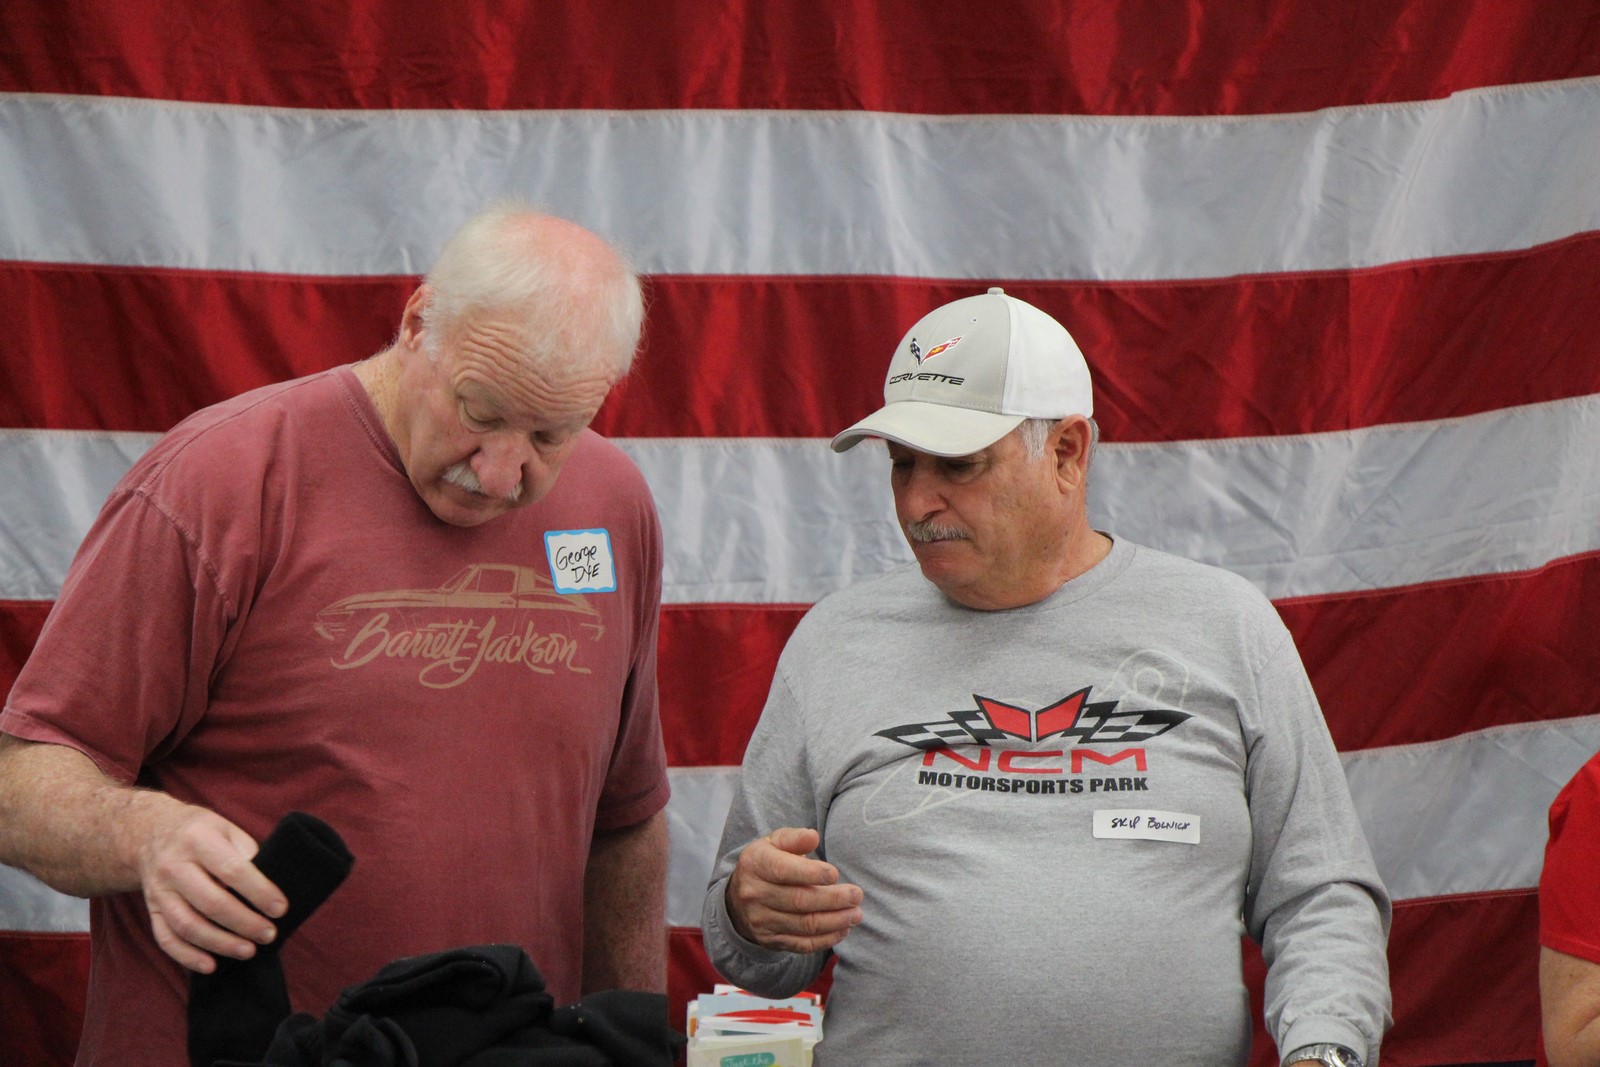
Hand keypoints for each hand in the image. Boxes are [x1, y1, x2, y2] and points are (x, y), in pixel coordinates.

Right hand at [129, 795, 287, 972]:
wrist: (150, 833)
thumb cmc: (201, 832)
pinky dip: (187, 956)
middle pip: (210, 902)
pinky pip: (166, 938)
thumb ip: (246, 853)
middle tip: (269, 935)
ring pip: (188, 925)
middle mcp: (174, 865)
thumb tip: (271, 887)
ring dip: (220, 943)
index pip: (232, 870)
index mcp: (198, 839)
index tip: (281, 910)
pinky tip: (211, 965)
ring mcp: (159, 890)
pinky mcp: (151, 909)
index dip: (259, 892)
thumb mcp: (225, 828)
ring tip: (249, 951)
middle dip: (244, 923)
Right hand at [725, 827, 862, 953]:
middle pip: (798, 901)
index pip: (783, 871)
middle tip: (856, 895)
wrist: (738, 899)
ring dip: (835, 921)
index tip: (835, 874)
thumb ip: (794, 838)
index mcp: (756, 864)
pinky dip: (825, 939)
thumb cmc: (766, 863)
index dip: (811, 873)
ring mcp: (761, 920)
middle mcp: (755, 894)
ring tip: (856, 914)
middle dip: (833, 900)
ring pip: (803, 925)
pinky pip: (801, 944)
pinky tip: (842, 929)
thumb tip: (813, 837)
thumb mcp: (774, 843)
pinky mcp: (770, 940)